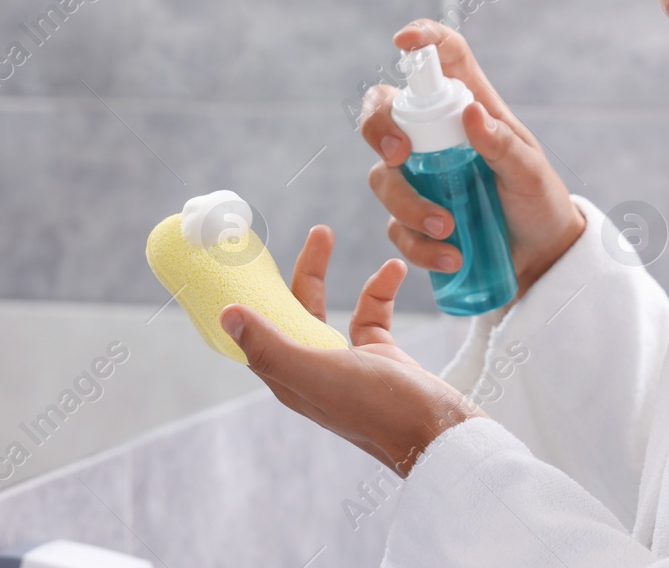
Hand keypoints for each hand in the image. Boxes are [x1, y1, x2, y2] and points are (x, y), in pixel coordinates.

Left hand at [218, 224, 482, 475]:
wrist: (440, 435)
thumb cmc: (379, 409)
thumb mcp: (318, 373)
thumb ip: (271, 345)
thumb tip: (228, 315)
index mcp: (291, 378)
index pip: (261, 330)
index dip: (257, 296)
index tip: (258, 260)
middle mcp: (315, 372)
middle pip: (300, 313)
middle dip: (308, 272)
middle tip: (321, 232)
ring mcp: (350, 367)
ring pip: (337, 312)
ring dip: (343, 278)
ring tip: (352, 245)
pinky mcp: (382, 361)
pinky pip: (374, 317)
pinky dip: (382, 291)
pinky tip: (394, 270)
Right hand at [360, 19, 585, 297]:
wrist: (541, 257)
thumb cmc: (539, 201)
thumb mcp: (530, 172)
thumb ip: (503, 145)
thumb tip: (471, 113)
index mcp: (469, 107)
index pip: (443, 57)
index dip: (422, 39)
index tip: (403, 42)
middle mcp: (436, 135)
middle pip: (385, 110)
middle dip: (377, 127)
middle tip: (397, 155)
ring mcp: (420, 176)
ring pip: (382, 175)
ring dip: (405, 203)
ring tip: (447, 228)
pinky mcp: (414, 218)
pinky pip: (395, 226)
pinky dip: (417, 244)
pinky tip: (451, 258)